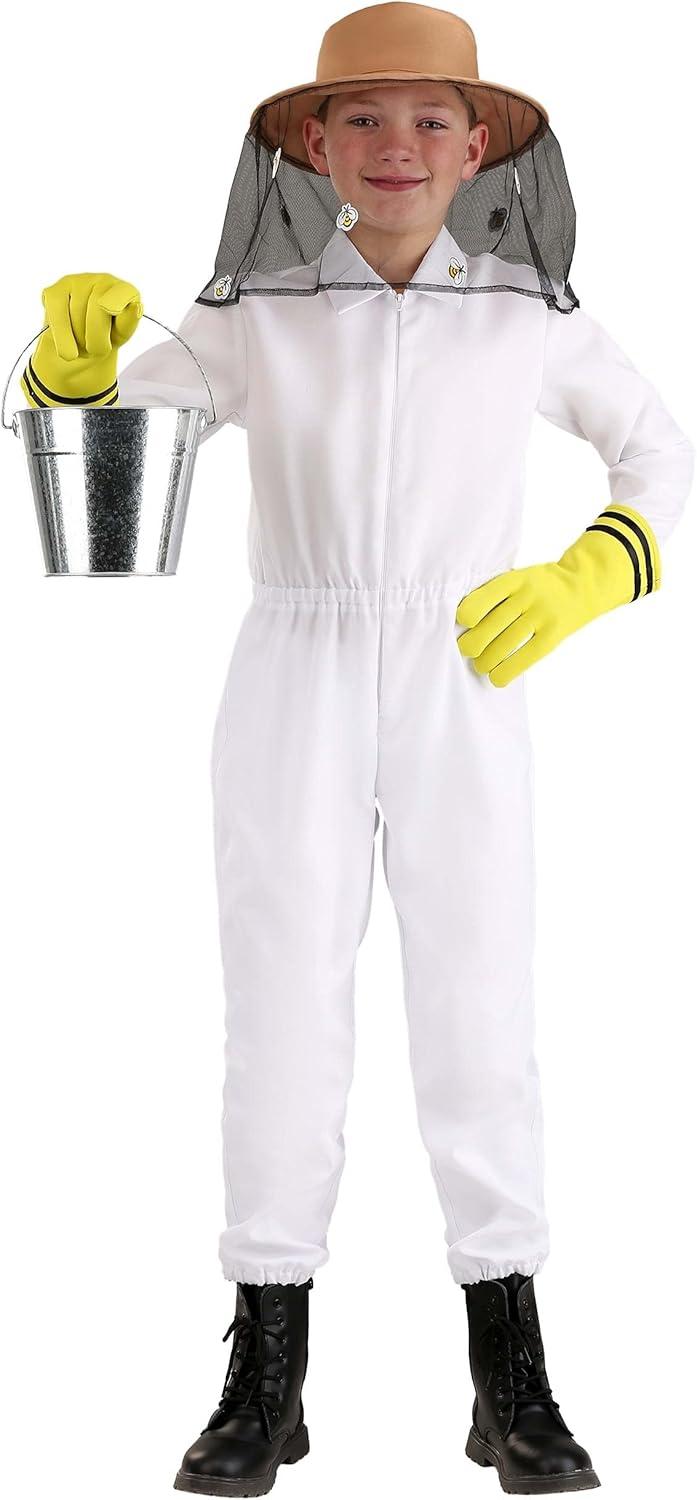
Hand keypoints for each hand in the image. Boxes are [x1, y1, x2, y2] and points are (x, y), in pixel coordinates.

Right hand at [22, 272, 142, 406]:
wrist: (79, 348)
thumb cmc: (105, 338)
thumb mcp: (120, 336)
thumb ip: (129, 322)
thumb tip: (136, 306)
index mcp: (126, 290)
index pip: (123, 292)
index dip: (115, 302)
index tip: (110, 311)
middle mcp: (103, 279)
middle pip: (98, 309)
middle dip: (96, 340)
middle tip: (96, 350)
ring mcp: (78, 281)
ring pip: (77, 316)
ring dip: (79, 341)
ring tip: (83, 342)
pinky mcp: (54, 290)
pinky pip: (57, 315)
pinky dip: (62, 337)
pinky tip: (66, 347)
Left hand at [455, 505, 660, 686]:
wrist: (584, 584)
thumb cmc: (539, 586)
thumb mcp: (519, 578)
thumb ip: (495, 594)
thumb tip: (462, 627)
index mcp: (514, 579)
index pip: (482, 599)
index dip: (466, 616)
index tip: (463, 625)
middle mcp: (528, 595)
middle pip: (489, 627)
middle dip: (470, 644)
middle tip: (466, 649)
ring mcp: (543, 615)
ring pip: (504, 645)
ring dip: (484, 662)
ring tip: (480, 664)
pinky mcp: (554, 634)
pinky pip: (526, 657)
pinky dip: (506, 672)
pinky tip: (496, 677)